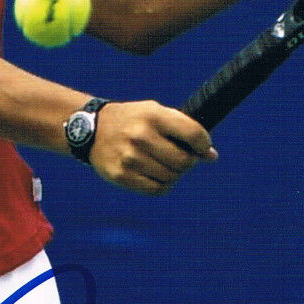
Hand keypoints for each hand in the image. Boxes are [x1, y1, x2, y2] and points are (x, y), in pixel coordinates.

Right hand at [88, 101, 217, 193]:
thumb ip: (183, 130)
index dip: (204, 144)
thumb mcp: (156, 114)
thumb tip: (211, 156)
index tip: (201, 147)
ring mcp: (130, 157)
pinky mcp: (122, 175)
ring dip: (174, 174)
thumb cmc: (132, 121)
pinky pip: (156, 189)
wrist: (91, 129)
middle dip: (188, 162)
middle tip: (180, 158)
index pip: (194, 134)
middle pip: (184, 161)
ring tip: (164, 165)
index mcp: (153, 115)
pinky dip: (162, 185)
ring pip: (171, 178)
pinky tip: (157, 176)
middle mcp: (141, 135)